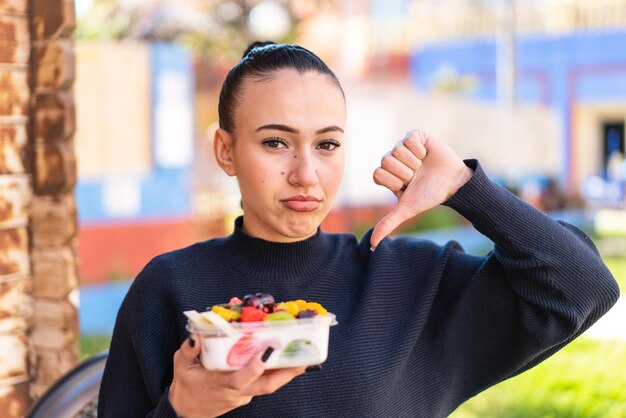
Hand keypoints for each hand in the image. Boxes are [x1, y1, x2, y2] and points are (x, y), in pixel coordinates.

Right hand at [169, 336, 305, 417]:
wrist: (188, 411)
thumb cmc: (186, 385)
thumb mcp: (181, 366)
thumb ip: (188, 350)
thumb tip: (197, 335)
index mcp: (219, 383)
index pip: (240, 379)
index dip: (255, 366)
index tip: (267, 350)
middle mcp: (236, 391)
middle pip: (266, 386)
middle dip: (286, 373)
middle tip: (303, 357)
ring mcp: (244, 394)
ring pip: (269, 385)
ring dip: (287, 372)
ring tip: (304, 356)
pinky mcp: (247, 393)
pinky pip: (264, 382)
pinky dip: (276, 371)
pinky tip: (286, 357)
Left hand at [370, 129, 472, 248]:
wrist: (454, 183)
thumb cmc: (430, 196)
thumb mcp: (407, 210)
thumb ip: (388, 223)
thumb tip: (372, 246)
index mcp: (387, 175)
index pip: (378, 173)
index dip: (394, 181)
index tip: (406, 186)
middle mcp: (392, 160)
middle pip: (386, 160)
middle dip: (405, 172)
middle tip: (416, 176)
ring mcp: (403, 147)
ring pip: (396, 150)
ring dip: (414, 162)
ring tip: (422, 166)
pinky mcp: (415, 136)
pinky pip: (408, 138)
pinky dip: (420, 149)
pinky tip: (426, 155)